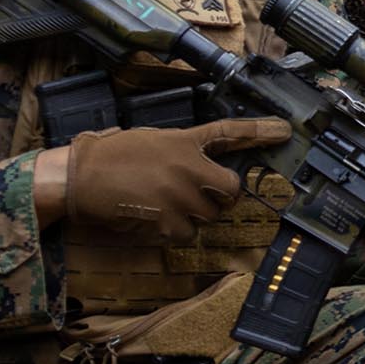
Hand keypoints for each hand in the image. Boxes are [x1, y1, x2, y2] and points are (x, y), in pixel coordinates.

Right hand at [62, 118, 290, 240]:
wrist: (81, 177)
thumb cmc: (110, 156)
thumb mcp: (152, 141)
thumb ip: (181, 152)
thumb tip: (200, 168)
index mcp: (185, 141)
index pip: (229, 132)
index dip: (259, 131)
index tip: (284, 131)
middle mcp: (190, 167)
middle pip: (230, 189)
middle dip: (219, 195)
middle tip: (196, 194)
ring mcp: (182, 195)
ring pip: (209, 215)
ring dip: (194, 214)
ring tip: (163, 203)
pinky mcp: (170, 221)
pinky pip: (187, 233)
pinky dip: (174, 230)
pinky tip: (153, 218)